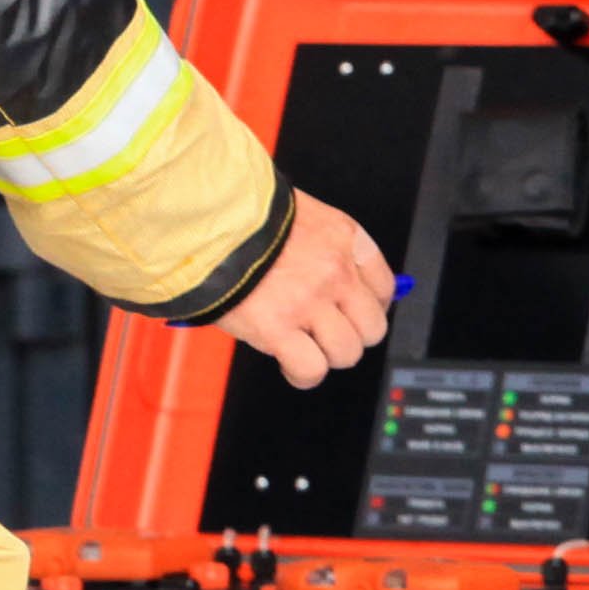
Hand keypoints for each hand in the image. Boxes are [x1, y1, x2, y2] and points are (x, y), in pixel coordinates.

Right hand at [214, 192, 394, 388]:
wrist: (205, 220)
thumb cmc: (243, 215)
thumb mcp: (299, 217)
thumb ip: (325, 249)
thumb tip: (346, 286)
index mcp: (344, 238)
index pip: (384, 286)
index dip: (371, 307)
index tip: (354, 313)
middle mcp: (335, 271)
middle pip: (372, 327)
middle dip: (351, 335)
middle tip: (326, 332)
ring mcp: (309, 302)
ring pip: (346, 352)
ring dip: (326, 355)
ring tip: (302, 345)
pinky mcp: (278, 329)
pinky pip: (311, 369)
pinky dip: (302, 374)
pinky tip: (288, 362)